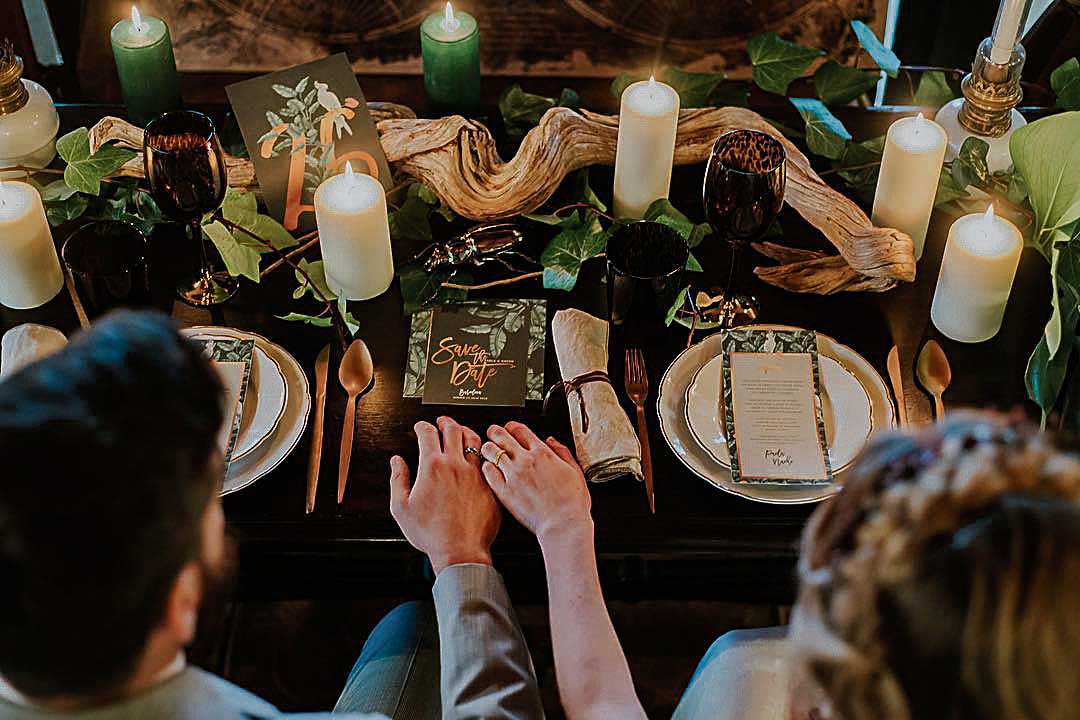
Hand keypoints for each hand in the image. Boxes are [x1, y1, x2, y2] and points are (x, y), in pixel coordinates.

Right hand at [390, 417, 499, 573]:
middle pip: (453, 429)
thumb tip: (396, 462)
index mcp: (432, 467)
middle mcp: (455, 465)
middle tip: (441, 422)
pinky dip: (481, 451)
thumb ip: (397, 480)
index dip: (422, 426)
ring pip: (474, 439)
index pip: (428, 433)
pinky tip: (478, 455)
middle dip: (444, 421)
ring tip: (460, 432)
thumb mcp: (401, 508)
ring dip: (465, 431)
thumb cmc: (432, 534)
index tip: (420, 427)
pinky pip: (487, 459)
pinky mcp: (489, 484)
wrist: (460, 550)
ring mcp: (475, 473)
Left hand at [480, 421, 591, 544]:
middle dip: (495, 432)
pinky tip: (488, 469)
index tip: (509, 428)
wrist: (563, 523)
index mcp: (543, 453)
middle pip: (501, 436)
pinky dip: (486, 467)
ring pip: (491, 451)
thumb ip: (562, 452)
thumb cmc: (572, 503)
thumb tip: (552, 441)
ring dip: (488, 448)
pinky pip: (488, 472)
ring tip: (488, 450)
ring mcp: (513, 475)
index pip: (520, 430)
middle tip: (492, 434)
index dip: (512, 426)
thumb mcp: (574, 471)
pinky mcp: (504, 491)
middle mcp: (525, 460)